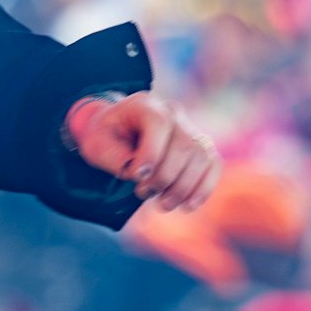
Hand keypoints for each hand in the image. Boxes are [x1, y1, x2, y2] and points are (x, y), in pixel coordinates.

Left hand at [66, 92, 219, 210]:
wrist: (115, 132)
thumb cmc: (105, 137)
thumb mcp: (97, 144)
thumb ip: (116, 158)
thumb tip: (142, 174)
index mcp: (145, 105)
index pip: (159, 124)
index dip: (152, 153)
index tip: (137, 178)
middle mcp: (172, 112)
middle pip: (183, 145)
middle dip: (165, 177)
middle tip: (142, 193)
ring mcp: (189, 128)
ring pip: (201, 157)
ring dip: (183, 187)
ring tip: (162, 204)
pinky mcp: (200, 147)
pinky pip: (213, 164)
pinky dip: (204, 187)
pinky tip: (188, 205)